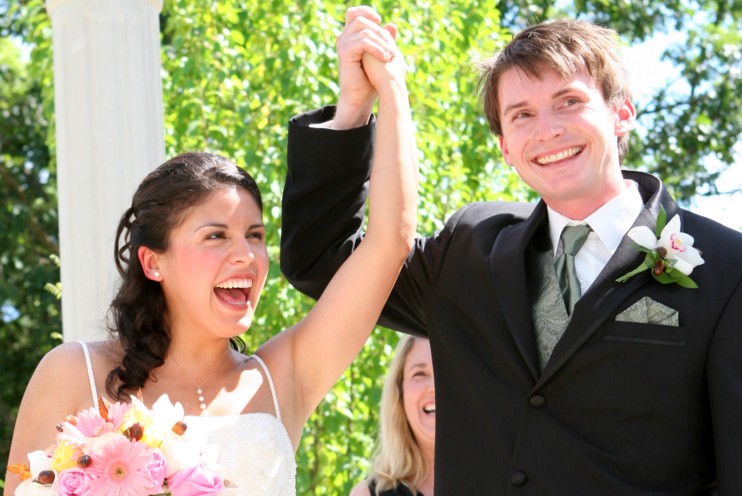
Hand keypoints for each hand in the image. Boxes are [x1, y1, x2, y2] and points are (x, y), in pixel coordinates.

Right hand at [333, 6, 396, 129]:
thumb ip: (385, 40)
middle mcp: (343, 38)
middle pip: (361, 20)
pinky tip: (386, 58)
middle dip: (379, 32)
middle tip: (392, 48)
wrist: (361, 97)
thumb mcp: (381, 55)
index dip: (367, 12)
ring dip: (382, 42)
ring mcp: (342, 45)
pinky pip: (363, 42)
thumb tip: (392, 25)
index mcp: (350, 36)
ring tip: (391, 56)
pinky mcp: (345, 53)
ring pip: (364, 31)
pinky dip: (377, 49)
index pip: (354, 13)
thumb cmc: (370, 79)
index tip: (380, 22)